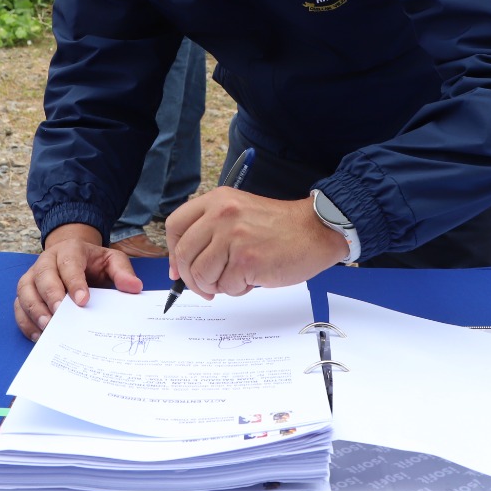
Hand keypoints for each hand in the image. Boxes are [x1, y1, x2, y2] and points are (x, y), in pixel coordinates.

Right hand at [13, 224, 142, 340]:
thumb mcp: (112, 260)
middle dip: (50, 297)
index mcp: (69, 250)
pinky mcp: (26, 291)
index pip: (69, 264)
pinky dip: (25, 321)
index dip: (74, 282)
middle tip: (59, 317)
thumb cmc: (94, 262)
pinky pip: (19, 306)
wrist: (74, 257)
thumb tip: (134, 287)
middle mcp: (46, 261)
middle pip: (43, 276)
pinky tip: (38, 335)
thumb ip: (123, 272)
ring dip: (34, 311)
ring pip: (26, 291)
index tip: (83, 301)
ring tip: (47, 329)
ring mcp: (33, 276)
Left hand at [164, 188, 346, 302]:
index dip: (173, 252)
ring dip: (215, 286)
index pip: (175, 225)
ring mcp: (233, 237)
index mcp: (217, 200)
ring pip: (201, 275)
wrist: (317, 230)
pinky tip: (252, 279)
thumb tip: (183, 263)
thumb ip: (212, 230)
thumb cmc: (281, 227)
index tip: (178, 267)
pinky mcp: (246, 260)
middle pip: (184, 254)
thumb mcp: (239, 212)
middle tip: (205, 287)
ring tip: (236, 279)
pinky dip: (237, 290)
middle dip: (191, 278)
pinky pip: (225, 287)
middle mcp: (221, 215)